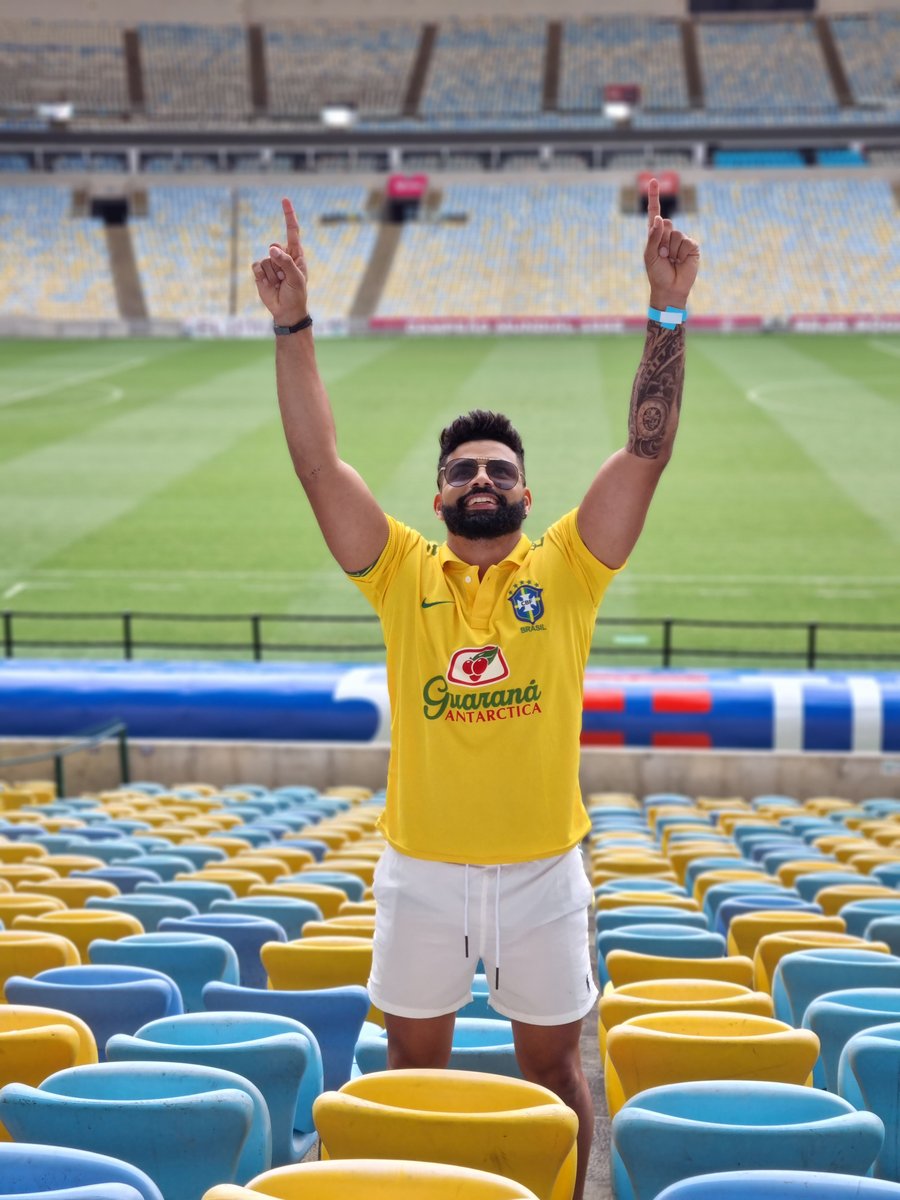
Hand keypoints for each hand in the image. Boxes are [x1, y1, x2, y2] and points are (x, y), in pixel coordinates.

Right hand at [252, 198, 308, 324]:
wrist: (286, 311)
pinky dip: (262, 276)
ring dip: (272, 274)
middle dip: (278, 262)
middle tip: (285, 278)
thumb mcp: (297, 278)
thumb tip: (272, 249)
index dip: (288, 215)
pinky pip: (256, 266)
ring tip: (279, 284)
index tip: (285, 200)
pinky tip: (269, 284)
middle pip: (274, 247)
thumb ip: (286, 262)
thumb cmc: (296, 294)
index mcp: (296, 254)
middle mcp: (282, 256)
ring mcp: (271, 263)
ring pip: (265, 259)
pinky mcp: (260, 271)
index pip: (292, 231)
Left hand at [643, 178, 699, 309]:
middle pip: (665, 223)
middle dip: (661, 240)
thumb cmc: (657, 273)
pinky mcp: (692, 245)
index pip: (654, 213)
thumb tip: (660, 218)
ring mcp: (681, 239)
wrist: (671, 289)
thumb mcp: (650, 255)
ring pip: (675, 234)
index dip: (654, 197)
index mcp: (656, 235)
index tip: (653, 181)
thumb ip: (653, 236)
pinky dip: (680, 252)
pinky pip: (685, 241)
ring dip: (670, 249)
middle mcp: (669, 234)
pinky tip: (680, 261)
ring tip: (671, 260)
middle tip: (663, 255)